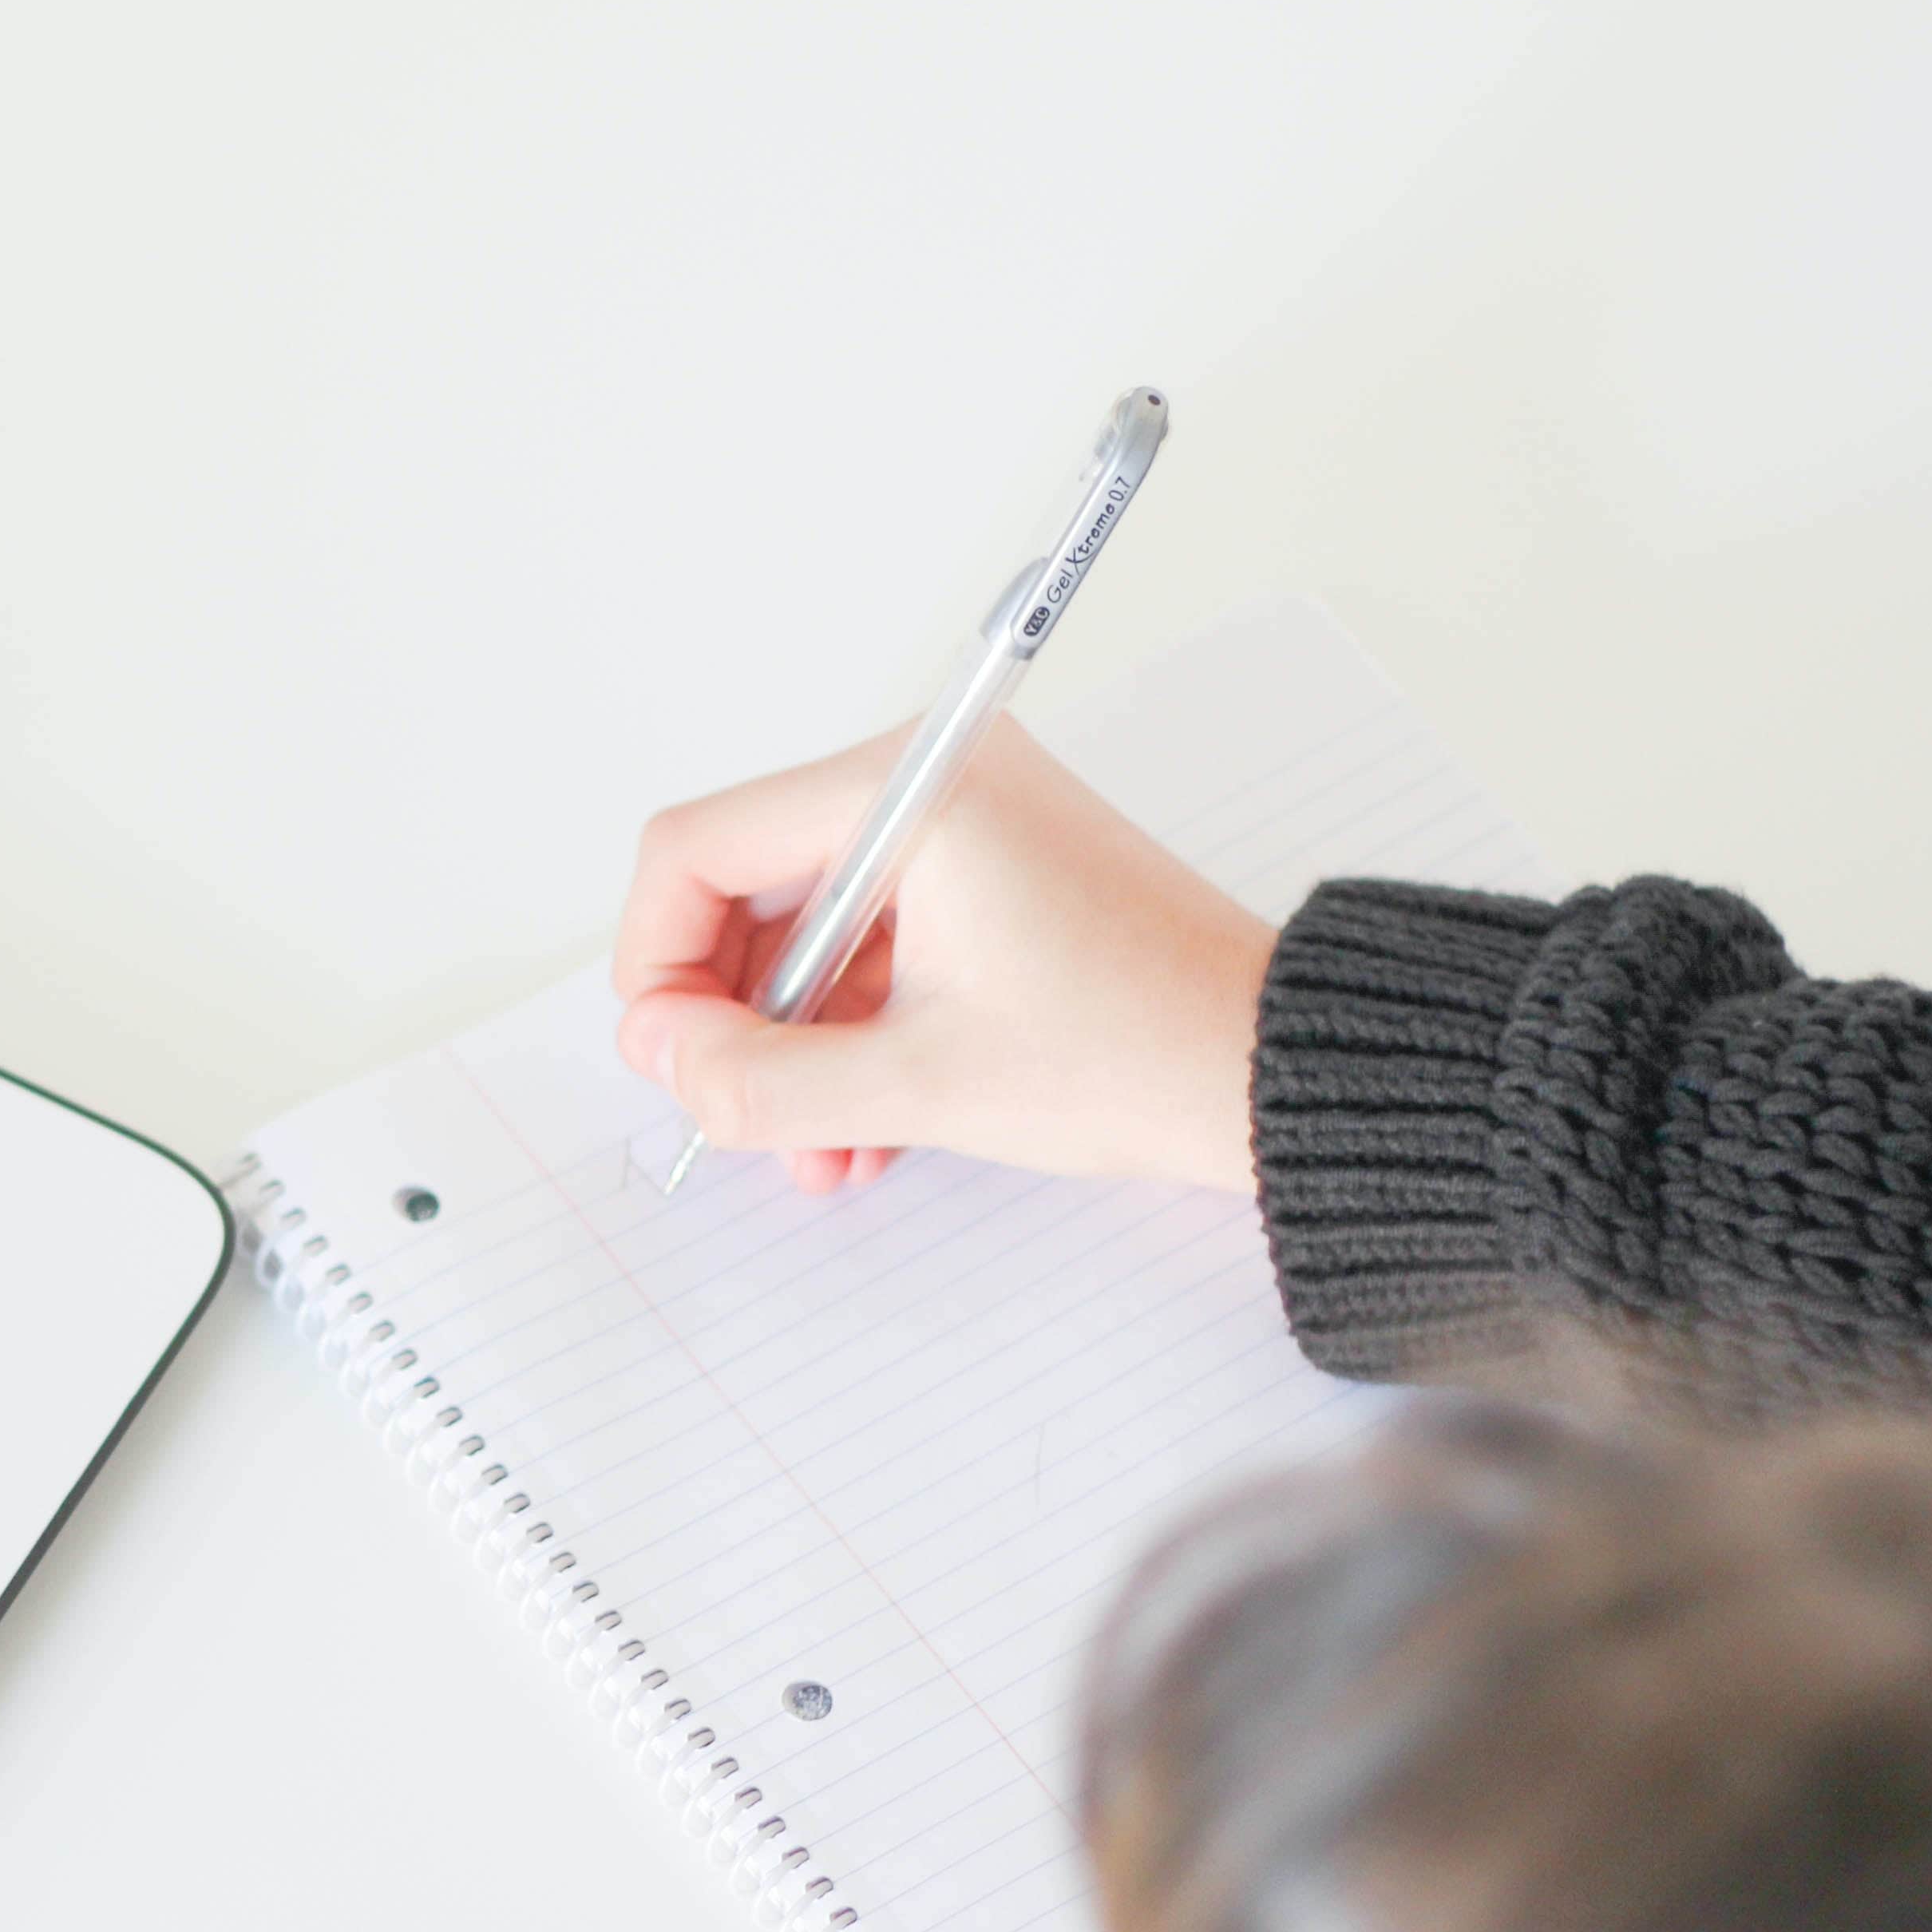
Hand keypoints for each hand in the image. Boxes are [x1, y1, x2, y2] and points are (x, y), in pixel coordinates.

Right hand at [612, 718, 1273, 1195]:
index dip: (657, 963)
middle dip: (733, 1018)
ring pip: (806, 933)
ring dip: (792, 1046)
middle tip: (738, 1112)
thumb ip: (758, 1076)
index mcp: (907, 791)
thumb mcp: (915, 1084)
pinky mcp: (988, 876)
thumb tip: (659, 1053)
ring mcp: (961, 828)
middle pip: (745, 888)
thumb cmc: (1136, 1050)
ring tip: (816, 1148)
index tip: (672, 1058)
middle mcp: (929, 782)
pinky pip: (871, 946)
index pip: (697, 847)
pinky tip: (862, 1127)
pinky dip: (849, 1031)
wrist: (1273, 1069)